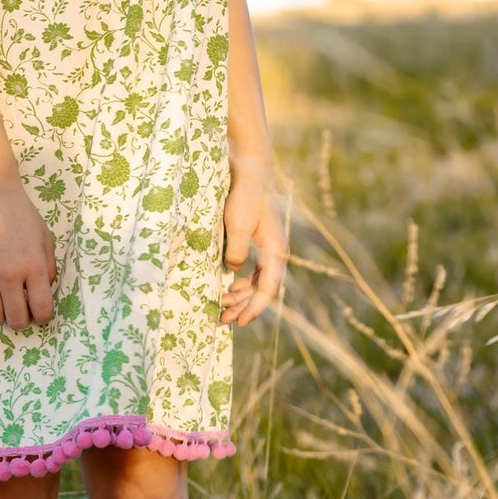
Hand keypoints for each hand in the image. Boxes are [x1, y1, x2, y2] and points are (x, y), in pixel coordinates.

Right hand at [0, 176, 58, 328]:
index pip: (42, 309)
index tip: (40, 311)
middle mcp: (10, 274)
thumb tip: (45, 290)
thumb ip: (49, 267)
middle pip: (16, 319)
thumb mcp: (45, 237)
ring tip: (4, 303)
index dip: (43, 317)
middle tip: (22, 309)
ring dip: (1, 315)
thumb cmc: (21, 213)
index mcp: (34, 266)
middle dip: (22, 320)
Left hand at [219, 164, 288, 325]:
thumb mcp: (238, 225)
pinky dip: (242, 283)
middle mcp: (275, 255)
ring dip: (241, 296)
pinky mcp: (258, 245)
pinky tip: (229, 286)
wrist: (251, 176)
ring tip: (222, 306)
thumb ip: (236, 251)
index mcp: (275, 253)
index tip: (240, 322)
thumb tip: (233, 272)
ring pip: (257, 283)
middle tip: (224, 319)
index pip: (268, 290)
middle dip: (244, 307)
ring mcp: (268, 251)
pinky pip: (253, 272)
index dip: (254, 309)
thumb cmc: (245, 199)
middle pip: (262, 291)